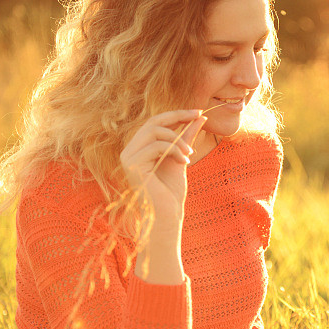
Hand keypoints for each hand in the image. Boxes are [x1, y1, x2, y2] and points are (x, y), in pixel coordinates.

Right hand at [120, 110, 205, 224]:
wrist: (167, 215)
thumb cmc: (172, 192)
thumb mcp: (182, 158)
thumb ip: (187, 138)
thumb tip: (200, 118)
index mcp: (139, 149)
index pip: (155, 122)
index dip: (176, 114)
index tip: (198, 112)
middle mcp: (129, 151)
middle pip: (153, 122)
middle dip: (178, 117)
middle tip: (199, 117)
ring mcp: (128, 158)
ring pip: (155, 131)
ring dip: (178, 140)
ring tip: (190, 155)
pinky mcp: (132, 165)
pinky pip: (156, 146)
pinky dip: (175, 151)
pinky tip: (185, 162)